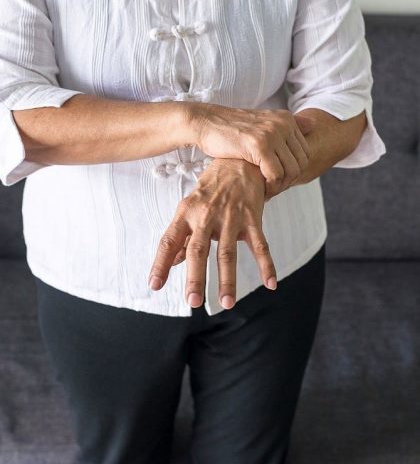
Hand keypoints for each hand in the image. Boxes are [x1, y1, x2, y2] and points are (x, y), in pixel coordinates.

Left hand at [147, 158, 276, 308]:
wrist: (239, 161)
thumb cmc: (211, 187)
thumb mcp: (190, 207)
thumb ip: (182, 236)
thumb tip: (173, 261)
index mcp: (186, 213)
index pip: (169, 241)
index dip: (161, 263)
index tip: (154, 284)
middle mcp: (206, 216)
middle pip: (199, 250)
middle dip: (195, 277)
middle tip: (192, 302)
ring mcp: (230, 217)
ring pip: (228, 252)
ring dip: (227, 279)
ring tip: (227, 302)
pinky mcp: (252, 218)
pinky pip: (260, 245)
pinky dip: (266, 265)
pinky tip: (270, 283)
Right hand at [184, 102, 314, 199]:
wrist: (205, 123)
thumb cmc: (231, 130)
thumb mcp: (262, 123)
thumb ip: (287, 126)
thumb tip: (313, 125)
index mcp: (286, 119)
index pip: (305, 153)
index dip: (294, 173)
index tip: (278, 181)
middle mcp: (282, 124)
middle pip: (301, 163)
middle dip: (288, 181)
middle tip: (273, 189)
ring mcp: (272, 133)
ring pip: (290, 171)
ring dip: (280, 186)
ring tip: (267, 191)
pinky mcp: (259, 145)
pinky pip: (275, 174)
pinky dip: (270, 187)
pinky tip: (261, 189)